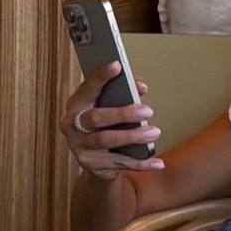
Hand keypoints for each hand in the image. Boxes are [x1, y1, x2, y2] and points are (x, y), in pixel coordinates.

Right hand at [60, 62, 163, 181]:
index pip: (87, 88)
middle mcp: (72, 126)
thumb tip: (141, 87)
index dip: (100, 77)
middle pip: (95, 118)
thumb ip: (125, 92)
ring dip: (132, 137)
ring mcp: (79, 147)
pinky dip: (141, 164)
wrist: (97, 160)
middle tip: (147, 111)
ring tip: (154, 132)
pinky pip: (119, 163)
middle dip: (122, 113)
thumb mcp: (111, 106)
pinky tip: (158, 163)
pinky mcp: (91, 165)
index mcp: (76, 105)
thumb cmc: (105, 124)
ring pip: (105, 140)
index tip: (117, 65)